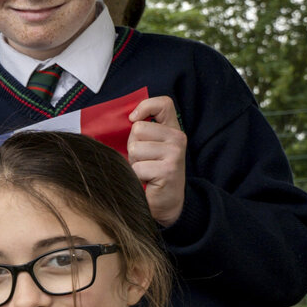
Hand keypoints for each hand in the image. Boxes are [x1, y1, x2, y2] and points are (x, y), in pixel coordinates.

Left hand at [126, 97, 186, 226]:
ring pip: (135, 149)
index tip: (133, 119)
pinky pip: (137, 168)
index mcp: (173, 129)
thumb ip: (142, 131)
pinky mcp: (168, 169)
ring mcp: (175, 153)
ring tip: (145, 171)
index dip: (145, 107)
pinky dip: (136, 177)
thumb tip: (128, 118)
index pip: (163, 104)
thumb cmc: (152, 172)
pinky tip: (148, 182)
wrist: (166, 203)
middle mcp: (178, 138)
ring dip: (134, 163)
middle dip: (132, 147)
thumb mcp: (149, 146)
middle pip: (137, 129)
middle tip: (144, 160)